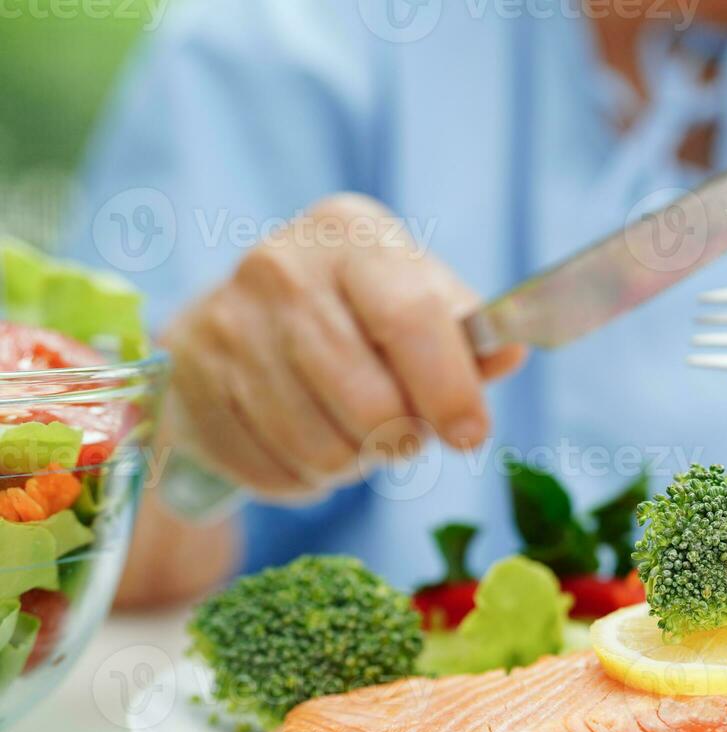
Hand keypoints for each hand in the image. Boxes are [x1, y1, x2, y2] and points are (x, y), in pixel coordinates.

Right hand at [163, 194, 525, 497]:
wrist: (242, 322)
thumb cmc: (357, 313)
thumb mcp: (418, 300)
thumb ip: (468, 333)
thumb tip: (510, 350)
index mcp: (349, 232)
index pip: (410, 318)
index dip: (449, 390)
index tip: (470, 435)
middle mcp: (279, 266)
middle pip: (368, 399)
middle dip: (401, 439)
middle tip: (404, 437)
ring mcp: (226, 322)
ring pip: (320, 448)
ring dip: (352, 463)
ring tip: (353, 436)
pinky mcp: (190, 380)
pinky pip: (271, 469)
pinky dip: (303, 477)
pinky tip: (303, 444)